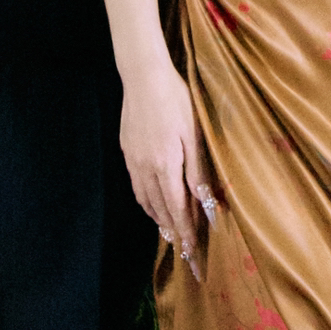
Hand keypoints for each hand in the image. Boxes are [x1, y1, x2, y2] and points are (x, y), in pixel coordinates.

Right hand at [119, 57, 211, 276]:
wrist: (143, 76)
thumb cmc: (175, 100)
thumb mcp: (193, 133)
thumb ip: (197, 170)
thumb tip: (203, 200)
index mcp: (165, 165)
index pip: (177, 209)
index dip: (186, 231)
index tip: (192, 252)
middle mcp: (145, 169)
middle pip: (160, 209)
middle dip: (173, 231)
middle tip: (185, 250)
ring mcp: (133, 161)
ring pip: (145, 201)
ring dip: (159, 219)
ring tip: (171, 231)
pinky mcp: (126, 152)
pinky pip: (136, 187)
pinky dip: (146, 202)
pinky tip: (153, 203)